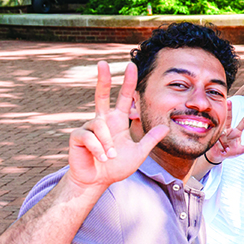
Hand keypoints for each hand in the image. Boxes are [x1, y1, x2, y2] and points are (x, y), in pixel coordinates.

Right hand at [66, 62, 167, 190]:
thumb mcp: (138, 153)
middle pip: (102, 94)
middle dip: (103, 78)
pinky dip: (98, 148)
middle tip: (103, 62)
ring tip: (110, 156)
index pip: (124, 98)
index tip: (131, 65)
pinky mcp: (77, 137)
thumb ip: (150, 140)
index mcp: (117, 121)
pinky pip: (90, 137)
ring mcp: (89, 128)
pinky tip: (101, 157)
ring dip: (108, 144)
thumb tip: (165, 126)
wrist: (96, 181)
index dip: (127, 83)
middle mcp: (103, 121)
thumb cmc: (115, 167)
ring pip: (100, 126)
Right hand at [203, 102, 243, 164]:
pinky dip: (222, 148)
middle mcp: (229, 130)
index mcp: (236, 132)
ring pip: (221, 129)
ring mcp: (221, 133)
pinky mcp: (215, 138)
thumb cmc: (231, 151)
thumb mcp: (241, 150)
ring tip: (227, 145)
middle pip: (229, 119)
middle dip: (229, 110)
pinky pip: (218, 141)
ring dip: (222, 133)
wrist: (219, 155)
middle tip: (229, 101)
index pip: (243, 122)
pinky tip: (224, 151)